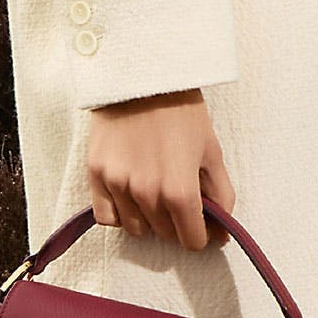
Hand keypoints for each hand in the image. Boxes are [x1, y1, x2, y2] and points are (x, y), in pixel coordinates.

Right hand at [86, 90, 235, 250]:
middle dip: (177, 223)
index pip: (192, 240)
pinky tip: (130, 192)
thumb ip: (220, 195)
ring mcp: (118, 185)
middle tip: (179, 197)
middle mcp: (146, 194)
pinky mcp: (96, 174)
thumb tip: (221, 232)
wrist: (142, 76)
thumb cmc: (181, 111)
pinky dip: (120, 212)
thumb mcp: (211, 151)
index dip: (202, 235)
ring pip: (136, 228)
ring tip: (154, 188)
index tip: (202, 224)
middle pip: (165, 234)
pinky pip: (107, 217)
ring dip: (148, 218)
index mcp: (179, 190)